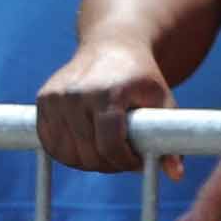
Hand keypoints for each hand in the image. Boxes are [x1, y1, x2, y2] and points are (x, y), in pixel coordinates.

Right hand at [35, 35, 173, 177]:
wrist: (112, 45)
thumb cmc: (141, 77)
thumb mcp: (162, 101)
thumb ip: (169, 137)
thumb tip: (176, 174)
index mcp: (109, 92)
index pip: (109, 144)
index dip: (124, 162)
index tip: (136, 163)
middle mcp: (78, 93)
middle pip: (88, 152)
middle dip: (109, 165)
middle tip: (124, 160)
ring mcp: (57, 96)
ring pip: (66, 153)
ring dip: (87, 162)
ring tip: (107, 153)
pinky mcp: (44, 99)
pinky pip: (50, 143)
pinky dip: (67, 153)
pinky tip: (86, 147)